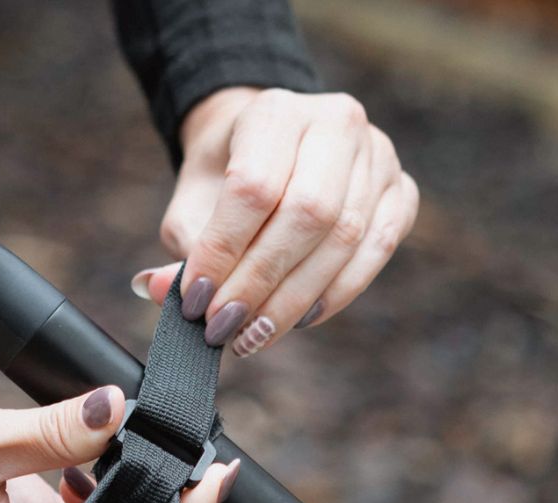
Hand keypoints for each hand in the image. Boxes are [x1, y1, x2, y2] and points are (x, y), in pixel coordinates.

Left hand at [132, 87, 418, 355]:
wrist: (268, 149)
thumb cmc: (224, 182)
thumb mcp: (191, 209)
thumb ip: (183, 251)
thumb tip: (156, 288)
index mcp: (275, 112)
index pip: (254, 188)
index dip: (224, 252)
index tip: (196, 302)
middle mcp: (336, 122)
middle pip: (307, 215)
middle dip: (260, 283)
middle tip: (225, 328)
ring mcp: (378, 155)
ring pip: (345, 238)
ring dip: (295, 299)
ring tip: (253, 336)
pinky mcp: (401, 190)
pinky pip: (377, 250)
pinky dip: (338, 293)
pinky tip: (301, 320)